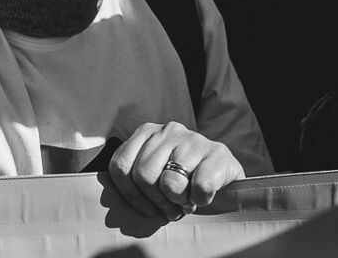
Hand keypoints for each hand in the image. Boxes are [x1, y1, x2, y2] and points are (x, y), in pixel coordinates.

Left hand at [106, 122, 243, 221]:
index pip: (120, 165)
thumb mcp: (154, 174)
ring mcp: (194, 138)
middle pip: (143, 175)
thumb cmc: (183, 182)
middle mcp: (169, 129)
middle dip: (156, 200)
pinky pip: (199, 187)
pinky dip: (200, 199)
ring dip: (179, 202)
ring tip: (187, 201)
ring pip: (170, 183)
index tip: (146, 208)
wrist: (227, 180)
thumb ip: (133, 178)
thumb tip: (110, 201)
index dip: (130, 195)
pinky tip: (204, 196)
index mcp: (147, 132)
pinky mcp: (218, 153)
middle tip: (171, 208)